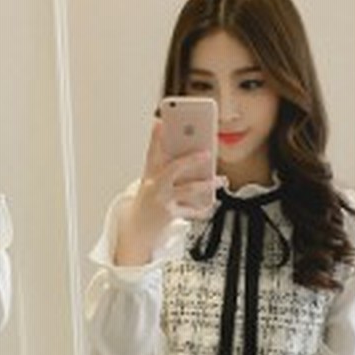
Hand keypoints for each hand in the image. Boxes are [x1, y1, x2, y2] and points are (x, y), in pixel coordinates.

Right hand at [116, 118, 221, 265]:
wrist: (135, 231)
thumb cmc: (147, 203)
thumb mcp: (152, 184)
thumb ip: (167, 169)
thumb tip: (192, 156)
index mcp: (149, 176)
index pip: (151, 153)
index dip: (155, 138)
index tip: (160, 123)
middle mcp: (154, 187)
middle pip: (173, 169)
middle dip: (190, 160)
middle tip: (207, 154)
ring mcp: (162, 201)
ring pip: (188, 190)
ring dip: (206, 184)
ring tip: (219, 180)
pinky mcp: (169, 215)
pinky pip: (190, 211)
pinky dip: (202, 209)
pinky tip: (211, 205)